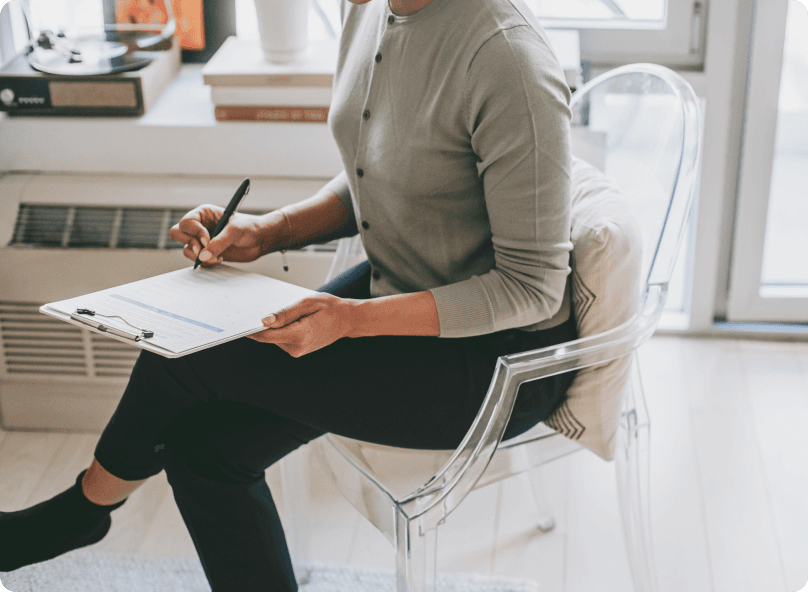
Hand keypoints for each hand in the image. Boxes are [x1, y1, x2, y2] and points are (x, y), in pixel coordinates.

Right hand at [169, 205, 283, 267]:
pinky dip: (206, 263)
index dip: (195, 233)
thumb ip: (219, 243)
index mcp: (204, 214)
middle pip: (177, 234)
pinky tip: (220, 260)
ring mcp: (202, 240)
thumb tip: (203, 256)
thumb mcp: (235, 232)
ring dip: (199, 256)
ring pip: (185, 249)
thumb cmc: (250, 228)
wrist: (260, 240)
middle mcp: (199, 226)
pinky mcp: (207, 253)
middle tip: (203, 251)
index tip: (208, 240)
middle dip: (190, 244)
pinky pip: (196, 260)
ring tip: (218, 257)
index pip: (186, 223)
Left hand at [247, 293, 357, 356]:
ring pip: (273, 338)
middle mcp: (297, 348)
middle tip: (254, 308)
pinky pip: (281, 339)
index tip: (239, 320)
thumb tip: (265, 320)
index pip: (266, 335)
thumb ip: (285, 313)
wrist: (346, 320)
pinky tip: (287, 319)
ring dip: (272, 326)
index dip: (251, 329)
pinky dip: (279, 329)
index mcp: (300, 335)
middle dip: (261, 324)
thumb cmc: (329, 308)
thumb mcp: (307, 303)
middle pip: (268, 337)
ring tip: (282, 311)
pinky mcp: (297, 350)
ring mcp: (297, 351)